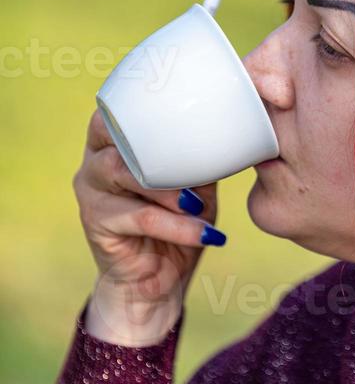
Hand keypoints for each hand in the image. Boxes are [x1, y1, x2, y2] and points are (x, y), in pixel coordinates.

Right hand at [73, 107, 221, 323]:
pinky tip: (205, 233)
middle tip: (196, 161)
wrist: (156, 281)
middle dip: (156, 145)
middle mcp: (95, 160)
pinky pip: (141, 216)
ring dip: (169, 190)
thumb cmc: (178, 223)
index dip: (143, 102)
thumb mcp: (197, 186)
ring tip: (199, 205)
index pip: (118, 108)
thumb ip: (203, 159)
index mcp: (116, 143)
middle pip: (113, 134)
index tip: (185, 106)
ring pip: (125, 173)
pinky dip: (178, 225)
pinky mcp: (95, 222)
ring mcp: (91, 190)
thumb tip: (236, 132)